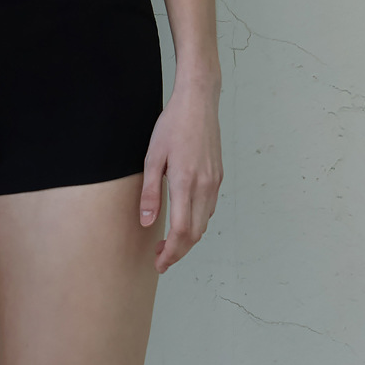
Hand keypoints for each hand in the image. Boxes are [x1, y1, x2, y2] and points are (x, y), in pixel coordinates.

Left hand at [140, 74, 222, 269]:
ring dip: (188, 239)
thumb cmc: (173, 125)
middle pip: (195, 234)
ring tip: (168, 242)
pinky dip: (196, 222)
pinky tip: (183, 220)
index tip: (159, 263)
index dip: (170, 253)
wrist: (199, 101)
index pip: (181, 232)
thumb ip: (150, 193)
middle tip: (160, 258)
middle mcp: (204, 186)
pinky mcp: (218, 176)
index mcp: (186, 182)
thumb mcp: (153, 158)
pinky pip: (209, 209)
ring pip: (204, 223)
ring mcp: (214, 182)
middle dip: (178, 252)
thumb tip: (146, 222)